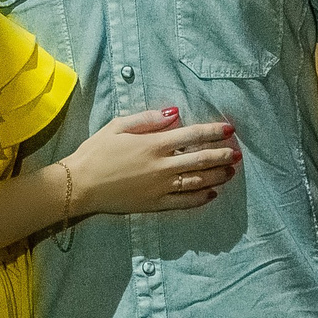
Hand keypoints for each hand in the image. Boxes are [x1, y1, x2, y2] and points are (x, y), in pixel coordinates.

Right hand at [63, 106, 238, 214]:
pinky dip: (200, 198)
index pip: (193, 135)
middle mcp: (162, 166)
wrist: (79, 185)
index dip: (214, 131)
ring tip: (230, 172)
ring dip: (217, 176)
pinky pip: (184, 202)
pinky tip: (211, 194)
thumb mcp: (118, 126)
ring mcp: (160, 187)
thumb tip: (174, 113)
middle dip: (222, 155)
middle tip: (237, 153)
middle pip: (201, 160)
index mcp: (154, 144)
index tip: (229, 129)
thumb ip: (148, 119)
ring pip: (197, 181)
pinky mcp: (155, 204)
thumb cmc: (96, 152)